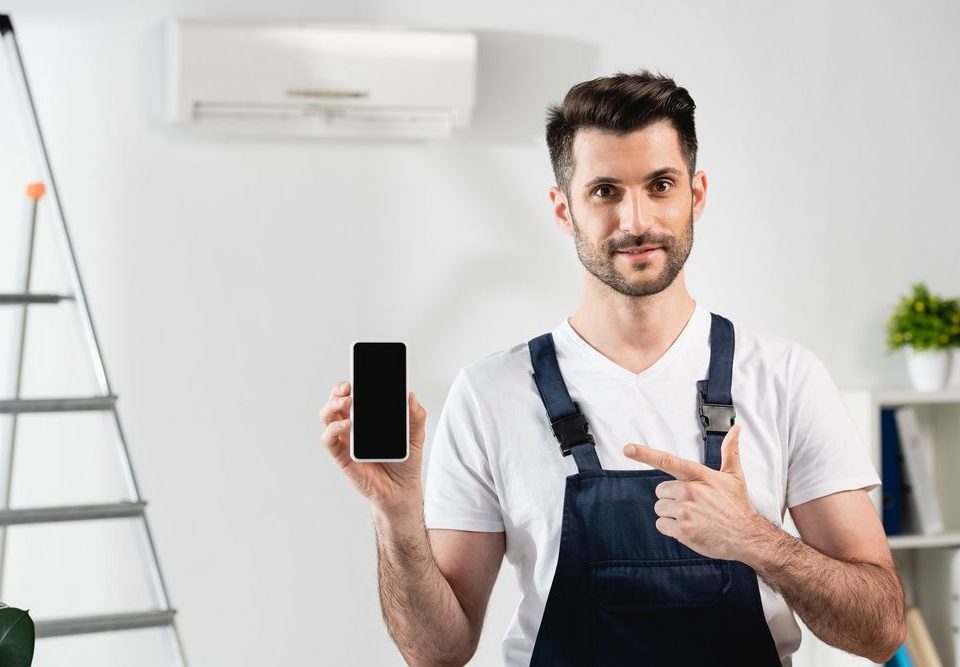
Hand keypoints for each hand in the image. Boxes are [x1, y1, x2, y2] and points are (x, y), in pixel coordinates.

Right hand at [320, 380, 426, 514]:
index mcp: (367, 417)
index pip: (354, 394)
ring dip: (333, 405)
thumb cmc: (405, 461)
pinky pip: (329, 439)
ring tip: (347, 401)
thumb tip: (410, 395)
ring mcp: (345, 440)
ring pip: (328, 416)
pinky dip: (334, 429)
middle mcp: (352, 425)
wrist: (402, 490)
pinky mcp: (341, 456)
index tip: (359, 374)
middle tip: (350, 387)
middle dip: (338, 390)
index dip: (352, 382)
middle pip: (336, 401)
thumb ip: (415, 415)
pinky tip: (347, 425)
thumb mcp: (416, 434)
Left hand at [622, 424, 764, 560]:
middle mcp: (690, 491)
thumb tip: (736, 429)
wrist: (747, 536)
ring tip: (693, 518)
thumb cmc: (737, 506)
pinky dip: (671, 529)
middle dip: (672, 498)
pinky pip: (661, 525)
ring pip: (660, 508)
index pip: (668, 461)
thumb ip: (730, 451)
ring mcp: (686, 511)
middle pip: (660, 491)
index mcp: (699, 475)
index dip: (645, 454)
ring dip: (671, 515)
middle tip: (693, 505)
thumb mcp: (735, 476)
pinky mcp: (683, 530)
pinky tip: (689, 529)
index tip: (627, 449)